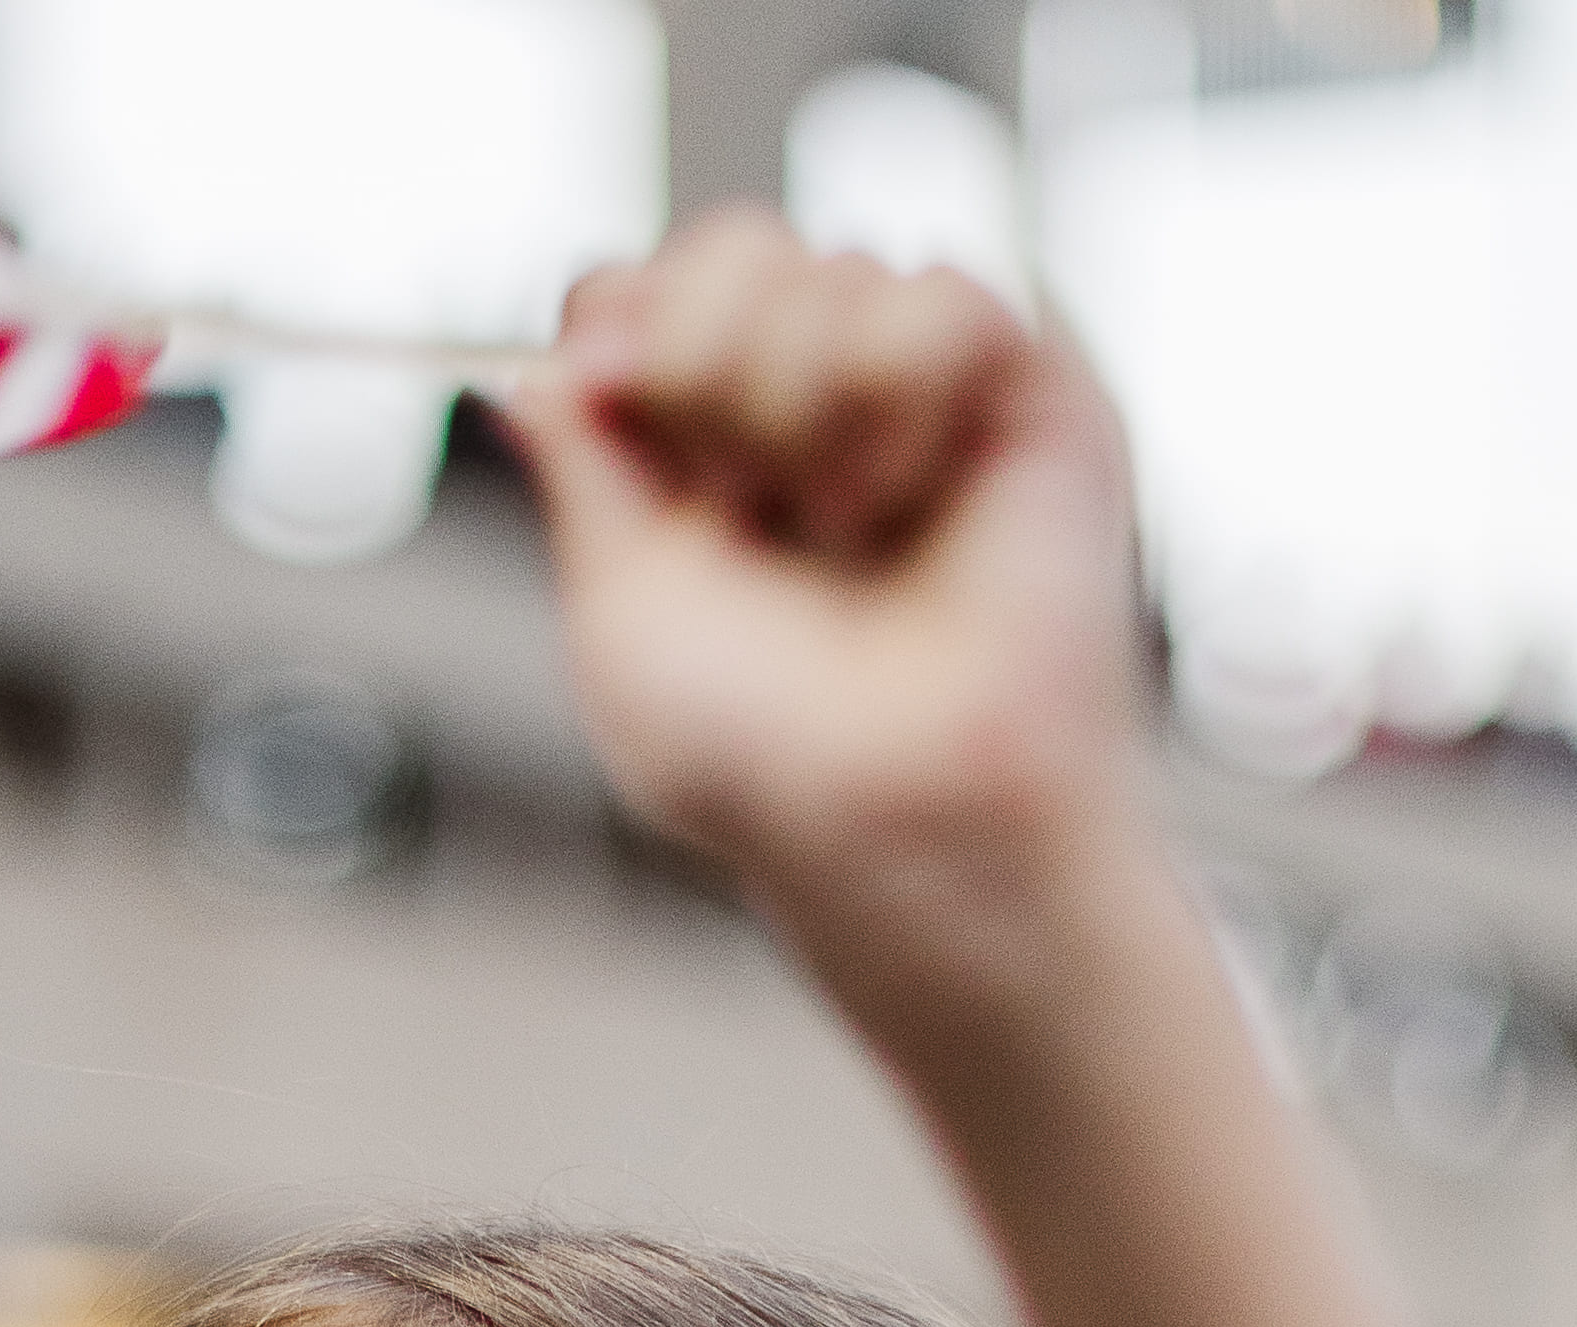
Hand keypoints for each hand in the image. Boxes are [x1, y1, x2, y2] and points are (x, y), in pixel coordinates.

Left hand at [508, 215, 1145, 1009]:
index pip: (650, 289)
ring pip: (832, 261)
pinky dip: (895, 404)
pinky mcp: (1028, 386)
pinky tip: (906, 503)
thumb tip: (548, 364)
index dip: (626, 325)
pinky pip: (934, 292)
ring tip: (843, 532)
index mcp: (715, 458)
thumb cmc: (768, 768)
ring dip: (802, 411)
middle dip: (706, 366)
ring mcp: (926, 393)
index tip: (613, 407)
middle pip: (732, 246)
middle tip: (743, 503)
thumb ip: (579, 463)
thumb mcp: (617, 613)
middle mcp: (819, 410)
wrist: (903, 831)